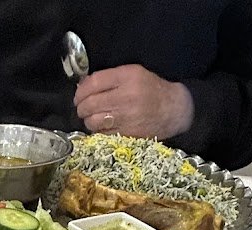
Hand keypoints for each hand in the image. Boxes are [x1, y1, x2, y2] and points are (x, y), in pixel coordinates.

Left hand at [74, 65, 193, 139]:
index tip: (79, 95)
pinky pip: (102, 133)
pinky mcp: (126, 133)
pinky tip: (103, 125)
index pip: (94, 82)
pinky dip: (98, 130)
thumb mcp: (134, 73)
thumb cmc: (151, 90)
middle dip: (81, 107)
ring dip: (88, 120)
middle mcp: (126, 96)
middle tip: (82, 108)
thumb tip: (83, 86)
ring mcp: (126, 117)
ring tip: (92, 117)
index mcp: (128, 76)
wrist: (172, 110)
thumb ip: (110, 78)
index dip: (81, 90)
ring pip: (93, 121)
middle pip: (90, 104)